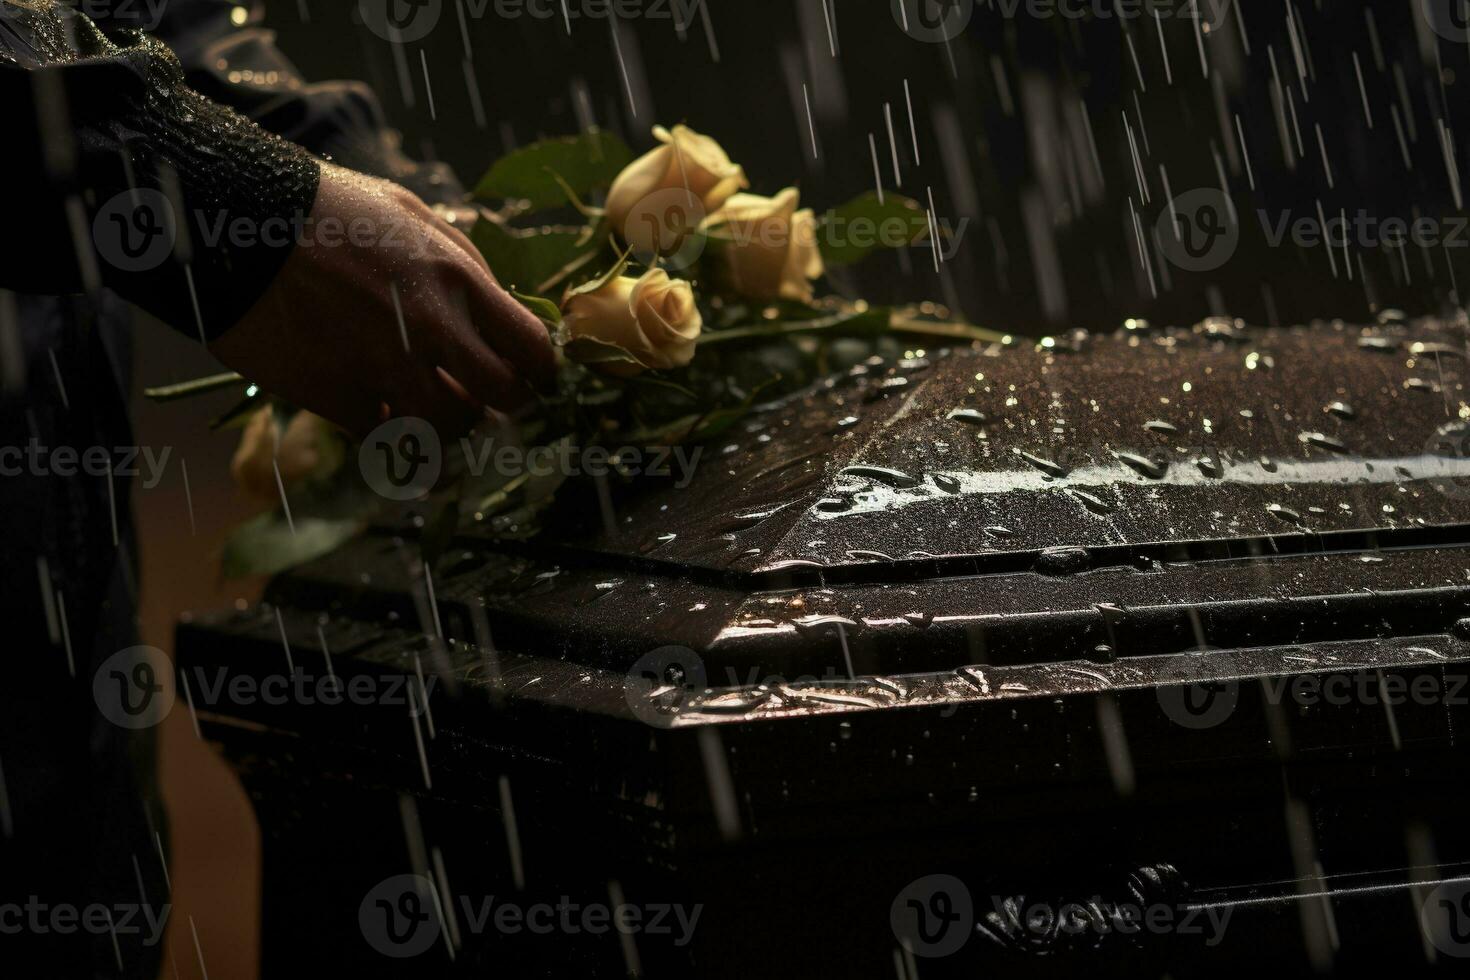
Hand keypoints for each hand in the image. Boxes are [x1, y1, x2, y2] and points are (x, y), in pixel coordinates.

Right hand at [209, 163, 555, 437]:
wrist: (236, 221)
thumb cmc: (327, 209)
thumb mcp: (411, 214)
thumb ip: (462, 263)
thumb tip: (501, 307)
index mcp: (457, 280)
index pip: (532, 349)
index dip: (539, 371)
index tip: (532, 377)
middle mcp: (431, 330)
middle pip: (501, 398)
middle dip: (500, 403)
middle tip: (485, 398)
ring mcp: (384, 368)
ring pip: (447, 429)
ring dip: (445, 423)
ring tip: (429, 405)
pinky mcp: (336, 397)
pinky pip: (383, 436)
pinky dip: (385, 428)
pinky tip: (376, 407)